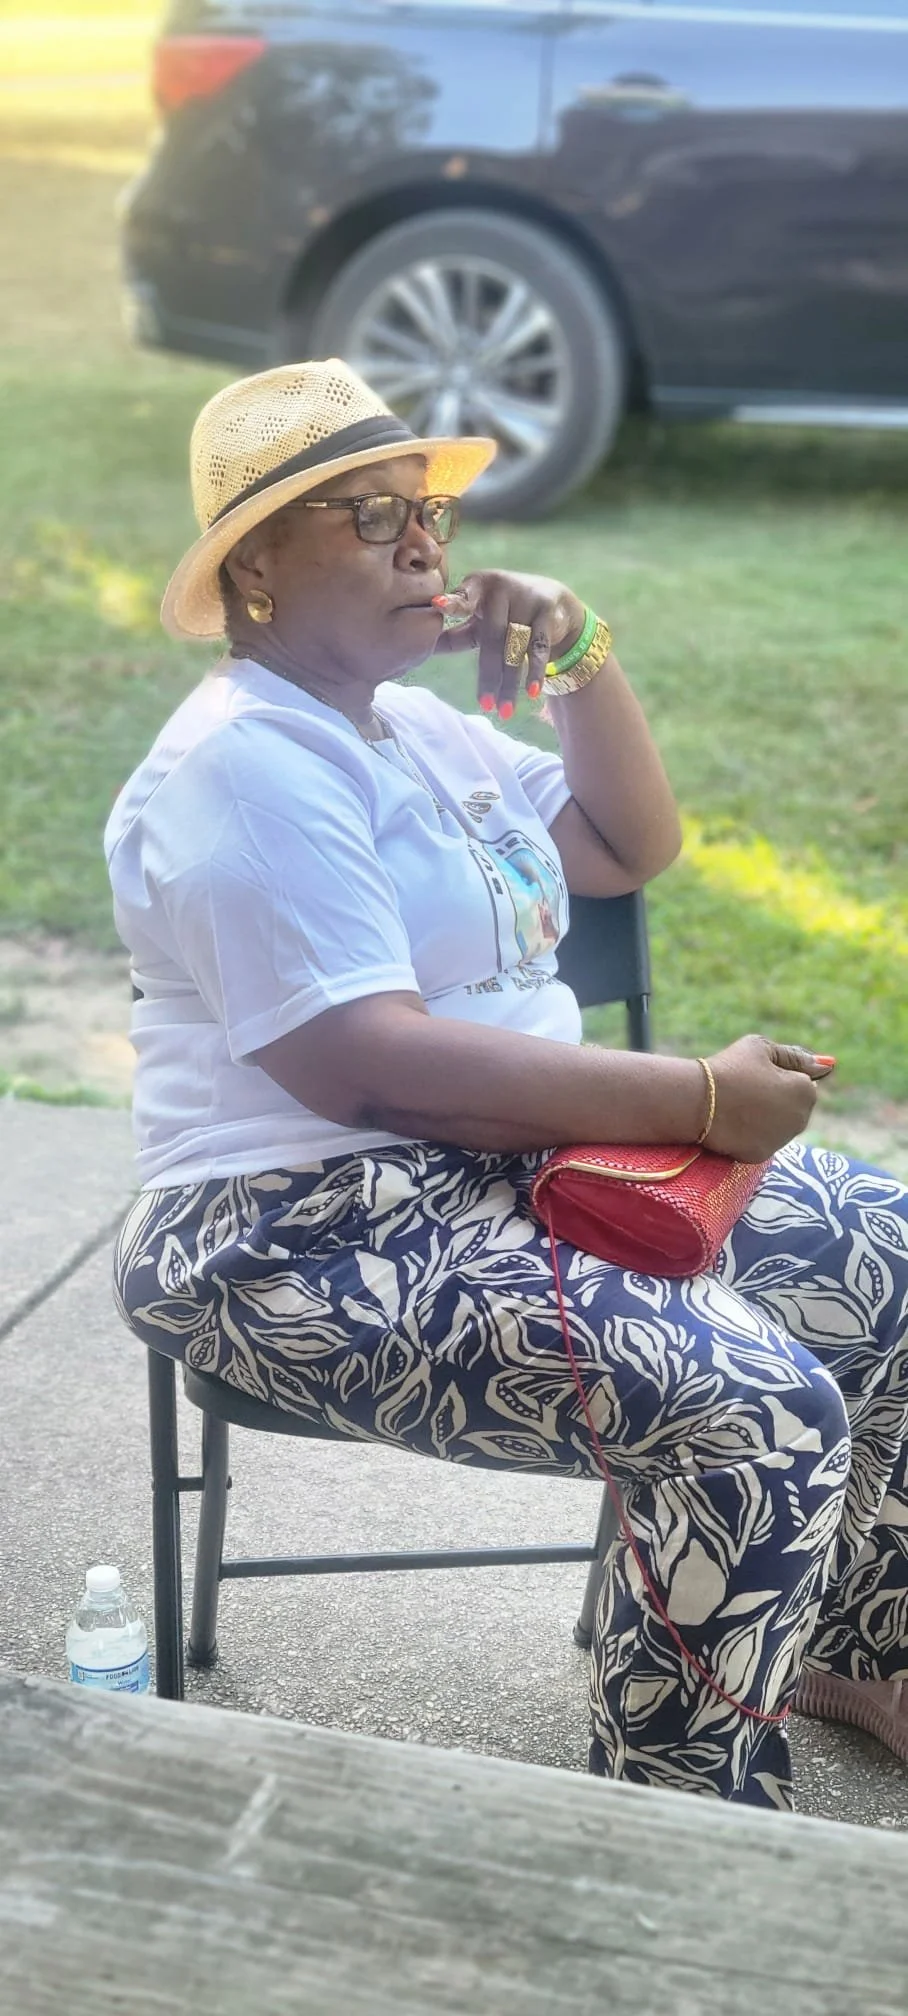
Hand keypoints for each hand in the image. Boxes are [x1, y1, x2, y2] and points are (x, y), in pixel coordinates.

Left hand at [433, 570, 585, 717]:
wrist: (552, 600)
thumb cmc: (503, 614)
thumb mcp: (478, 622)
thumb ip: (452, 636)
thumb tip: (418, 653)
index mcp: (477, 587)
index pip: (463, 599)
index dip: (452, 603)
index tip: (437, 605)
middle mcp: (501, 588)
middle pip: (492, 638)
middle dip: (489, 675)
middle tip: (484, 706)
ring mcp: (526, 598)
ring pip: (515, 648)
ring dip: (510, 683)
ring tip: (504, 711)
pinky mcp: (547, 611)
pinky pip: (539, 647)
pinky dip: (535, 671)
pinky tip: (532, 693)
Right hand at [704, 1035, 834, 1162]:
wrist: (695, 1101)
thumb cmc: (729, 1068)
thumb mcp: (761, 1048)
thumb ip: (795, 1056)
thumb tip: (827, 1065)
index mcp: (806, 1091)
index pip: (803, 1080)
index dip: (778, 1074)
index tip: (755, 1073)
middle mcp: (801, 1120)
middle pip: (793, 1105)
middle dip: (777, 1097)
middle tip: (745, 1088)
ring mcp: (781, 1141)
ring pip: (779, 1124)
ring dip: (765, 1116)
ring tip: (737, 1105)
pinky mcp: (760, 1156)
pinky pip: (761, 1140)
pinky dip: (751, 1133)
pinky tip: (732, 1122)